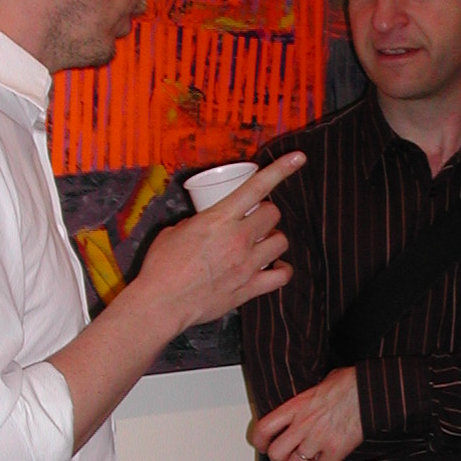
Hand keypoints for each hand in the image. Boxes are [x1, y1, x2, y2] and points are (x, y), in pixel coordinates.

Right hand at [135, 152, 303, 330]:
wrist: (162, 302)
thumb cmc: (162, 267)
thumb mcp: (174, 232)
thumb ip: (196, 223)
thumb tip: (204, 224)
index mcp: (219, 219)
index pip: (257, 187)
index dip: (281, 169)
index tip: (298, 158)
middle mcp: (238, 239)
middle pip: (272, 214)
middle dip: (265, 213)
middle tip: (252, 220)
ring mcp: (247, 264)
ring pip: (281, 241)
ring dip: (273, 239)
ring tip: (260, 243)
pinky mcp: (249, 288)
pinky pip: (281, 276)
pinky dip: (281, 270)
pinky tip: (274, 267)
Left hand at [254, 366, 362, 460]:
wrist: (370, 392)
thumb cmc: (351, 383)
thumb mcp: (322, 383)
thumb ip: (310, 398)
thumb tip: (313, 399)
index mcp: (297, 406)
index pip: (264, 428)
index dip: (259, 441)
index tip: (262, 445)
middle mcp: (303, 424)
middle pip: (276, 453)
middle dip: (280, 459)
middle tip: (286, 458)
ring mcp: (318, 439)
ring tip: (311, 458)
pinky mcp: (336, 450)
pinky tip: (330, 459)